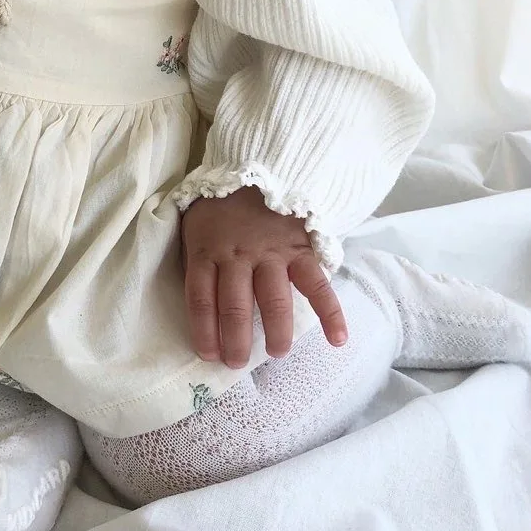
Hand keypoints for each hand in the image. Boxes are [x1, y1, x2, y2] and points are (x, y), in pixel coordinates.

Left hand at [182, 186, 347, 367]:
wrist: (258, 166)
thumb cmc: (220, 205)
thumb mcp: (193, 225)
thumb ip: (196, 260)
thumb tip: (197, 303)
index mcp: (207, 250)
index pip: (201, 297)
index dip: (203, 330)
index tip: (208, 354)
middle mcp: (238, 255)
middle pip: (235, 305)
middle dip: (236, 340)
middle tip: (237, 363)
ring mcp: (271, 253)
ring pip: (273, 299)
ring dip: (275, 331)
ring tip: (276, 353)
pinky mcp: (300, 249)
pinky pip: (316, 284)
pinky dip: (330, 312)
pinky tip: (337, 340)